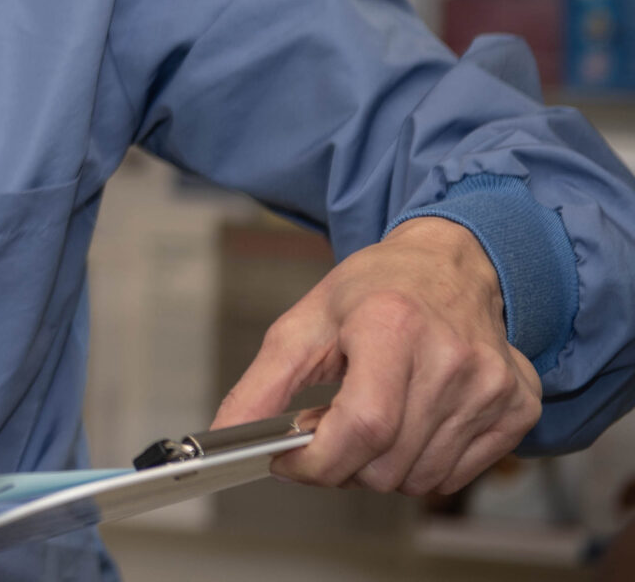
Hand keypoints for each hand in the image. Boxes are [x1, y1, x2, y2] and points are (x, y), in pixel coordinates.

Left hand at [214, 217, 540, 495]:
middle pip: (385, 464)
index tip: (288, 460)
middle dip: (342, 462)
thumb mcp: (305, 323)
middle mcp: (452, 357)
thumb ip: (262, 385)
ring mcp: (491, 386)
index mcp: (392, 326)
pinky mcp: (518, 408)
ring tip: (373, 413)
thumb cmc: (376, 290)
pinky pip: (454, 476)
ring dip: (380, 464)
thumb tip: (227, 435)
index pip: (361, 427)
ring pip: (418, 478)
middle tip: (330, 424)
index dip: (316, 461)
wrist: (449, 266)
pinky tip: (411, 420)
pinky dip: (420, 464)